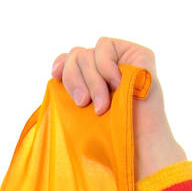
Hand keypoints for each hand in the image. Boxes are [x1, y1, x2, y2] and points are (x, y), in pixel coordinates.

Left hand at [51, 37, 185, 177]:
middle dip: (74, 80)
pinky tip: (116, 84)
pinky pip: (105, 46)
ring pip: (87, 53)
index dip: (61, 64)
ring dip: (92, 81)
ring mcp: (120, 60)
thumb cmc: (109, 137)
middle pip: (76, 56)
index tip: (55, 75)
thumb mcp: (81, 115)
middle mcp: (104, 69)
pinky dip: (104, 65)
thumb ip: (72, 92)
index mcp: (91, 82)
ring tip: (102, 105)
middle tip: (83, 104)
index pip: (69, 60)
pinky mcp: (136, 53)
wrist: (136, 144)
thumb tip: (55, 70)